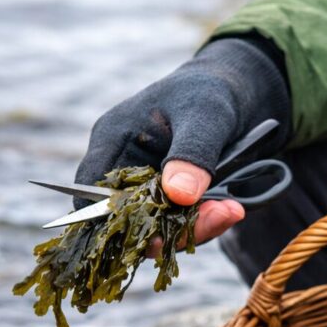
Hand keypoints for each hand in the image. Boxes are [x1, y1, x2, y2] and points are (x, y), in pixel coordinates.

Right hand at [74, 37, 289, 248]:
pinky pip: (180, 224)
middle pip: (126, 220)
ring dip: (193, 229)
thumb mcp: (205, 116)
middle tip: (217, 217)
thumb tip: (177, 195)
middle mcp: (125, 168)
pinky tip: (232, 210)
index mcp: (114, 140)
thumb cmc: (209, 92)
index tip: (150, 234)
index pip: (90, 190)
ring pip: (157, 228)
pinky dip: (205, 223)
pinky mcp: (173, 199)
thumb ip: (191, 154)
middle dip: (169, 230)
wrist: (236, 94)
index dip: (106, 220)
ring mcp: (148, 187)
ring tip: (231, 210)